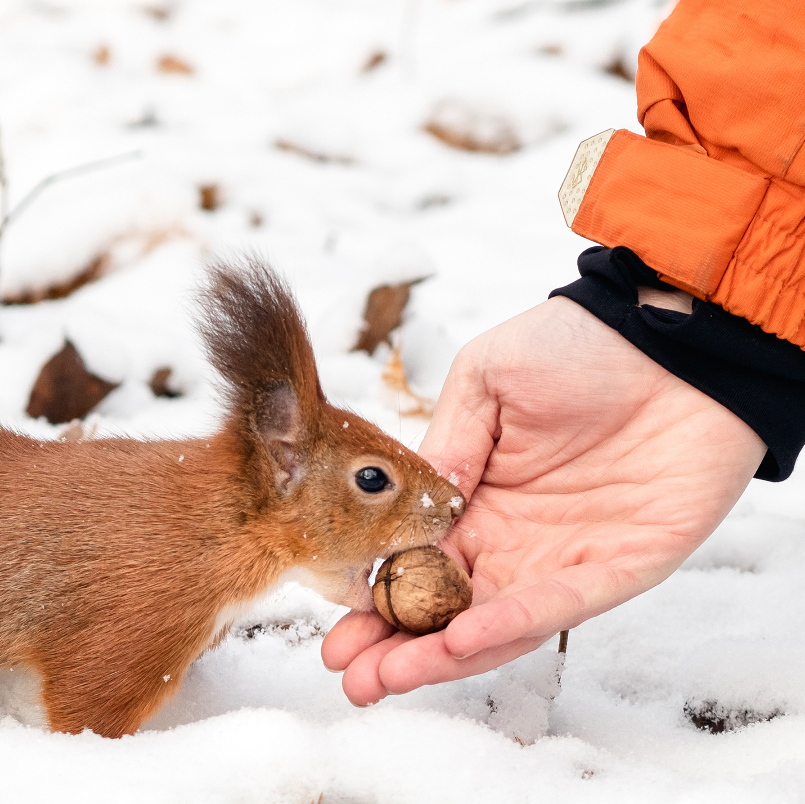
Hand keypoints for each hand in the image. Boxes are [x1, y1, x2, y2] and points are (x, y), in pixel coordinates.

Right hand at [321, 297, 765, 705]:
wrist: (673, 331)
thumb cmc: (579, 343)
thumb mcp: (486, 378)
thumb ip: (447, 443)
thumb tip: (410, 512)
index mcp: (480, 499)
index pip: (419, 566)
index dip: (378, 602)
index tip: (335, 633)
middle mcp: (520, 540)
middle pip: (449, 611)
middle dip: (398, 648)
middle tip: (351, 677)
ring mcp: (570, 558)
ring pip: (498, 625)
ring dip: (442, 655)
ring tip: (387, 677)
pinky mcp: (626, 565)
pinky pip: (563, 605)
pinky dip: (512, 624)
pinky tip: (459, 640)